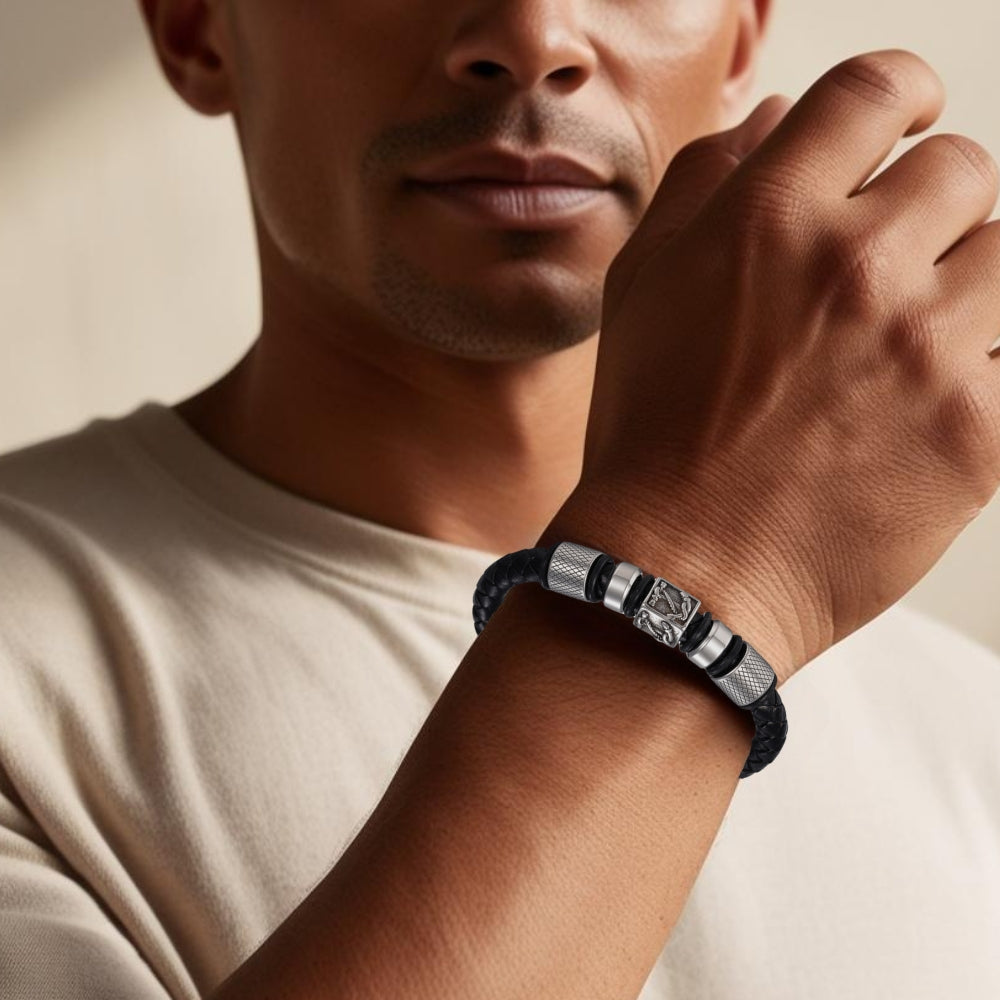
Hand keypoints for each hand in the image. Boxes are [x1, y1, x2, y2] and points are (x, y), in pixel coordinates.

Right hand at [575, 48, 999, 682]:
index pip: (876, 90)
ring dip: (967, 285)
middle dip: (928, 210)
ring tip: (912, 341)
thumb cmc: (647, 438)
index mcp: (768, 220)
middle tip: (887, 270)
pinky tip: (926, 406)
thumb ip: (704, 184)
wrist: (678, 574)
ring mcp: (929, 349)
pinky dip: (980, 373)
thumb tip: (776, 118)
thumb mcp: (640, 291)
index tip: (904, 125)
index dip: (901, 97)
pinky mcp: (979, 433)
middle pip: (963, 170)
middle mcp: (856, 266)